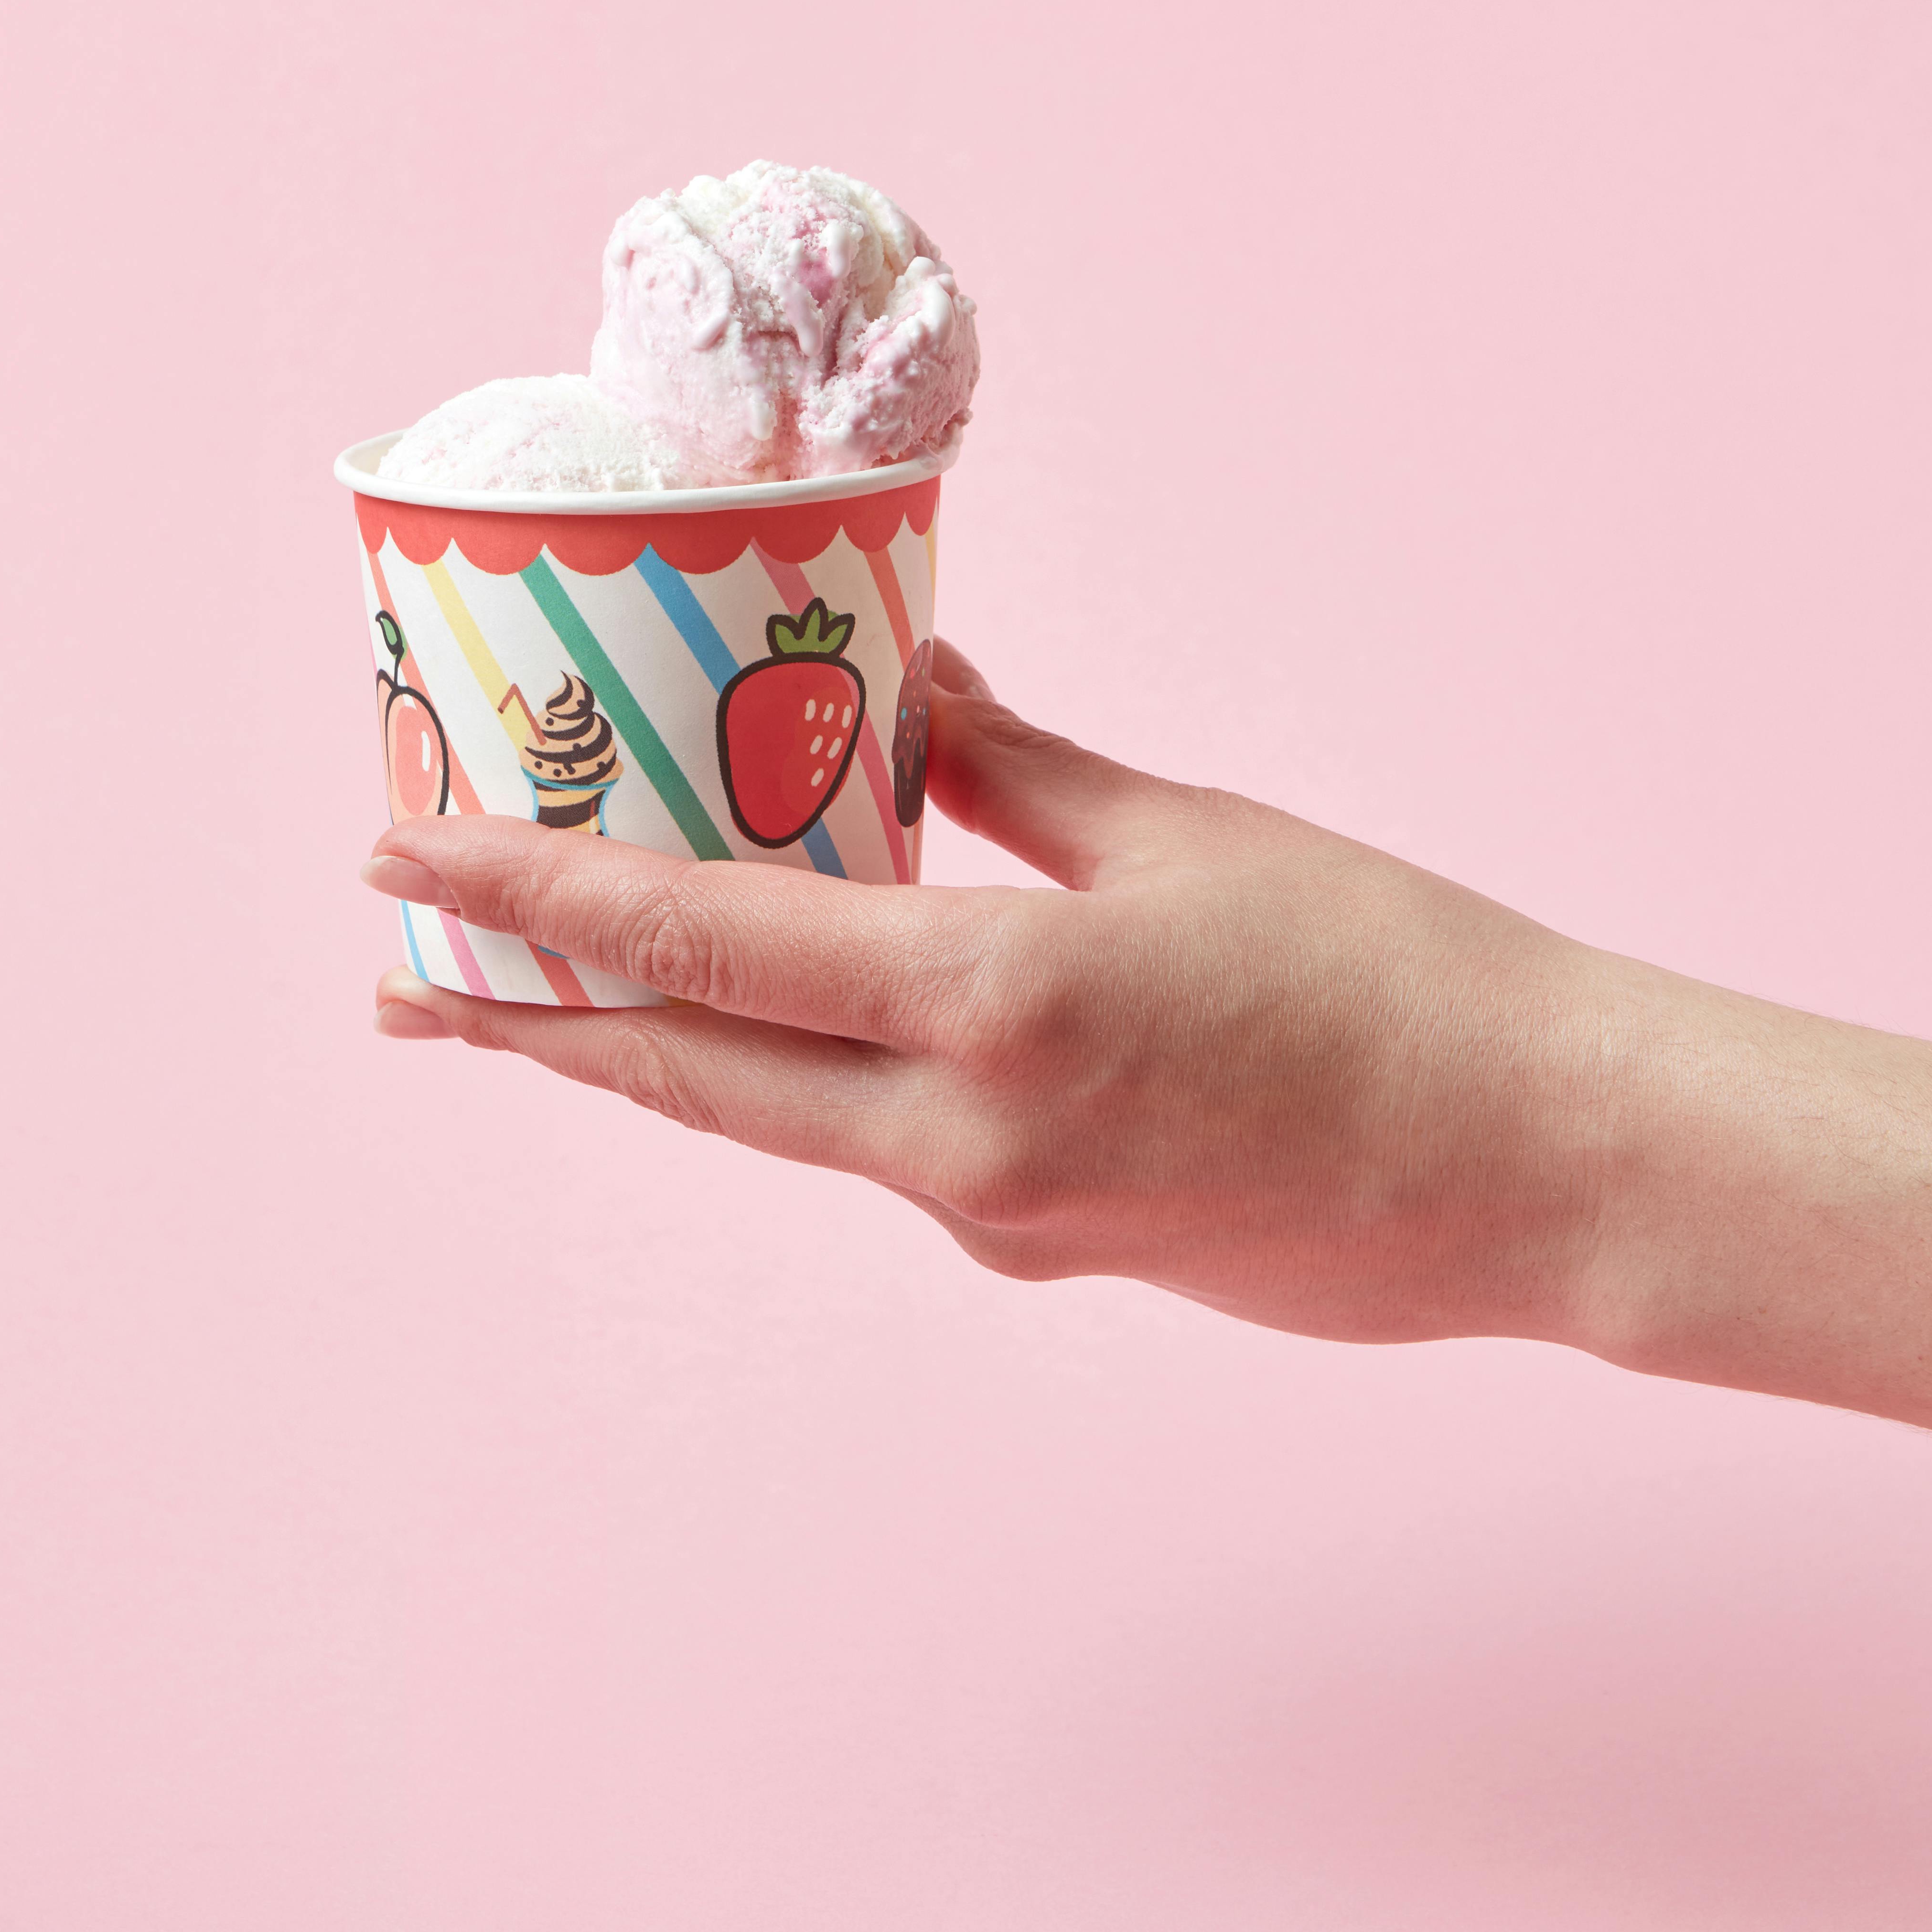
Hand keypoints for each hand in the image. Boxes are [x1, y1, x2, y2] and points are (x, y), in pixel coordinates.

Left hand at [365, 649, 1931, 1463]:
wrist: (1531, 1164)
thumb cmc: (1385, 972)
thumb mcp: (1182, 833)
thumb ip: (1013, 768)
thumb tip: (905, 691)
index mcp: (988, 1006)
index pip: (694, 946)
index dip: (528, 901)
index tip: (400, 865)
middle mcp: (959, 1137)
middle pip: (685, 1074)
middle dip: (531, 1022)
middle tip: (403, 987)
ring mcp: (994, 1211)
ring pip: (773, 1117)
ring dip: (654, 1053)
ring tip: (550, 1000)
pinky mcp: (1042, 1240)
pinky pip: (878, 1145)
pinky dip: (800, 1074)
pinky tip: (794, 1019)